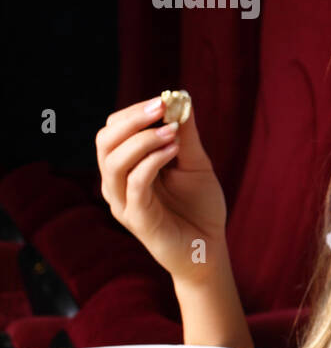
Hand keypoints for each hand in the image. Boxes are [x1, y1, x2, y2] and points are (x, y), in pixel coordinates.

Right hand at [95, 95, 227, 281]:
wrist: (209, 248)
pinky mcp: (137, 219)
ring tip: (172, 131)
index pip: (113, 130)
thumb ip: (186, 135)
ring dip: (143, 140)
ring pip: (114, 163)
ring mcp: (124, 202)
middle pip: (105, 142)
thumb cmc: (199, 207)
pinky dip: (151, 162)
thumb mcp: (195, 163)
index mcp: (127, 167)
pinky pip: (134, 184)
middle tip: (162, 107)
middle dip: (132, 120)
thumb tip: (182, 99)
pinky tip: (173, 150)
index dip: (134, 113)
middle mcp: (117, 183)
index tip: (163, 101)